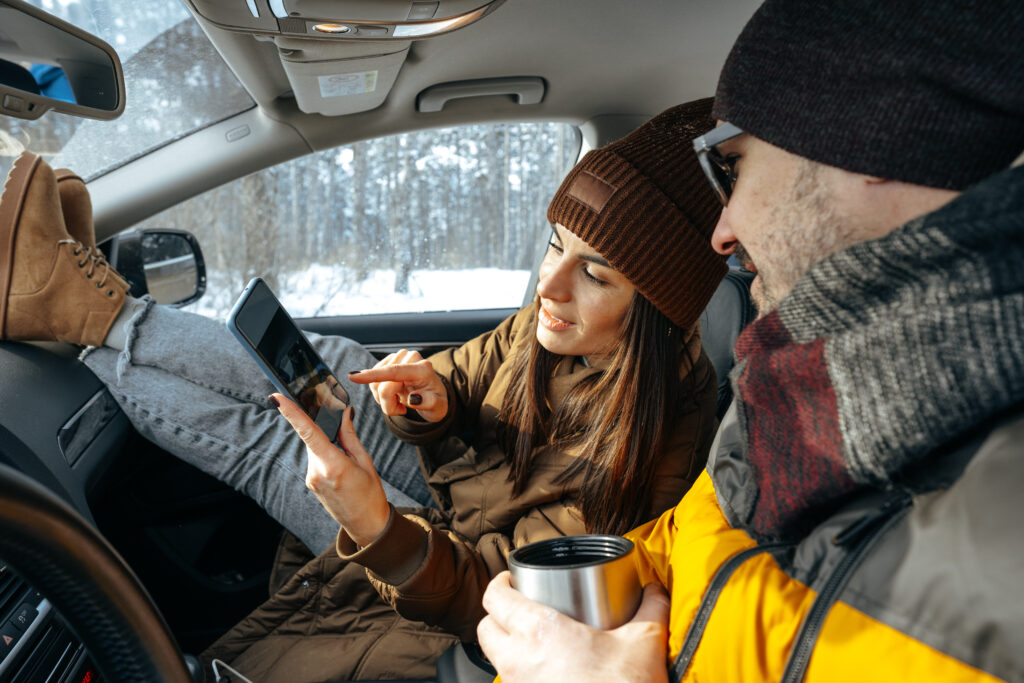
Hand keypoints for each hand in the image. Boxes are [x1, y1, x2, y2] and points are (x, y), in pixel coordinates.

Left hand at [272, 393, 390, 546]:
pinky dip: (326, 455)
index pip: (308, 432)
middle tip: (344, 434)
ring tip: (348, 463)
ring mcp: (311, 479)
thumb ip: (349, 435)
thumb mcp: (364, 461)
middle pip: (313, 438)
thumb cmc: (370, 494)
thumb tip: (343, 413)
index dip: (291, 413)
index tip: (277, 398)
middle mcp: (317, 472)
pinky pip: (316, 459)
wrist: (366, 526)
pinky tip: (342, 469)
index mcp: (333, 465)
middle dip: (326, 431)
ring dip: (328, 445)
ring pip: (315, 448)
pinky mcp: (311, 483)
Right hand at [348, 349, 447, 421]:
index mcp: (423, 369)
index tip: (354, 377)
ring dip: (383, 399)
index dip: (374, 375)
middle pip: (382, 383)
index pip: (395, 371)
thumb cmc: (436, 403)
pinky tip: (395, 394)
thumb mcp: (438, 409)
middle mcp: (410, 358)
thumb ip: (428, 403)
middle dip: (388, 402)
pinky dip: (381, 394)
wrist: (433, 395)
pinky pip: (373, 382)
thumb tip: (414, 398)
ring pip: (375, 383)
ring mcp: (398, 358)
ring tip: (400, 402)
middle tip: (401, 409)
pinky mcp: (388, 362)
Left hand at [477, 572, 669, 682]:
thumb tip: (655, 590)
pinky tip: (544, 671)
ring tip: (532, 640)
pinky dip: (520, 673)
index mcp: (540, 632)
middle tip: (519, 608)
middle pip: (485, 629)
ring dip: (507, 646)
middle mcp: (519, 661)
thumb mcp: (645, 643)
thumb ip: (651, 608)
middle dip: (497, 615)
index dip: (500, 583)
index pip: (495, 598)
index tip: (511, 579)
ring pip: (495, 659)